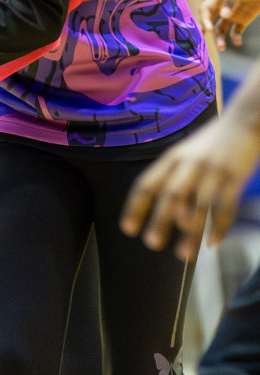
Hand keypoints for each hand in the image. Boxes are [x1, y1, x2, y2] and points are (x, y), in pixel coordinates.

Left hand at [120, 111, 259, 261]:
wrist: (246, 119)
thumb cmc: (212, 144)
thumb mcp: (187, 156)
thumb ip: (178, 182)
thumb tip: (176, 219)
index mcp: (172, 158)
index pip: (147, 184)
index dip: (135, 207)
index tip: (128, 229)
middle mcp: (190, 164)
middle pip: (170, 195)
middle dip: (159, 220)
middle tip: (151, 244)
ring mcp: (213, 170)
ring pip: (199, 205)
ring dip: (191, 232)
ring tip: (184, 255)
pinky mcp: (236, 177)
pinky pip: (226, 206)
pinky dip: (220, 226)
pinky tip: (213, 243)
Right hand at [202, 0, 259, 49]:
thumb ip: (231, 0)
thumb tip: (224, 17)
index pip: (205, 10)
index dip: (203, 19)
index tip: (207, 30)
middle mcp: (222, 7)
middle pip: (209, 21)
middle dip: (206, 31)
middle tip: (204, 40)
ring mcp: (232, 14)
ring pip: (221, 29)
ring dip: (220, 38)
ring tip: (222, 48)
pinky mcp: (243, 20)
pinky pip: (236, 31)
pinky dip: (235, 38)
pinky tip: (237, 42)